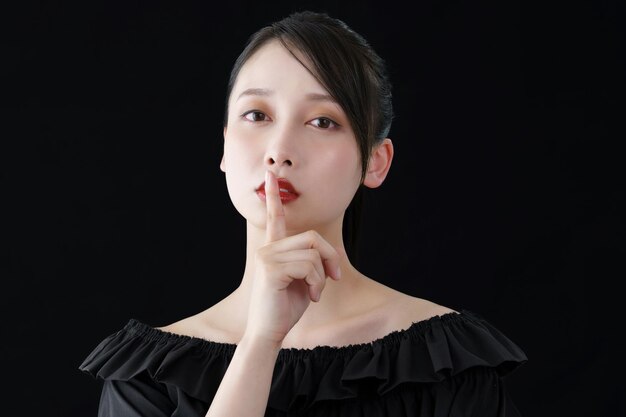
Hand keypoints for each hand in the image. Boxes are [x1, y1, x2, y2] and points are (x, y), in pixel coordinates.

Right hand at [244, 170, 341, 346]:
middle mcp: (268, 248)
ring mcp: (268, 257)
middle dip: (330, 258)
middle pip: (312, 237)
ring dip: (322, 276)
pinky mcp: (271, 269)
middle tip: (334, 278)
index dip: (274, 196)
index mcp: (274, 248)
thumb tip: (331, 252)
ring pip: (313, 253)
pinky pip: (309, 266)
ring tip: (315, 293)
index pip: (276, 217)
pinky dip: (317, 283)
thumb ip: (313, 262)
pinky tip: (312, 296)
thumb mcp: (305, 280)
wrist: (269, 332)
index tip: (270, 175)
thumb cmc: (286, 307)